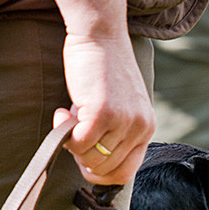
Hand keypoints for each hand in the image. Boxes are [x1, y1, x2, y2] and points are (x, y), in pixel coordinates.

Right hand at [56, 33, 154, 184]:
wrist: (101, 35)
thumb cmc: (105, 70)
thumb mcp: (121, 106)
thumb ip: (116, 133)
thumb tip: (92, 163)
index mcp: (146, 129)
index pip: (125, 174)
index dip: (100, 174)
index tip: (85, 160)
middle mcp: (139, 128)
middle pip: (104, 170)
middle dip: (83, 158)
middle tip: (75, 133)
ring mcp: (123, 121)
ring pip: (90, 158)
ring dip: (72, 142)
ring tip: (71, 116)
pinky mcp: (103, 113)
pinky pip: (78, 144)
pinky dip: (63, 133)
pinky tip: (62, 112)